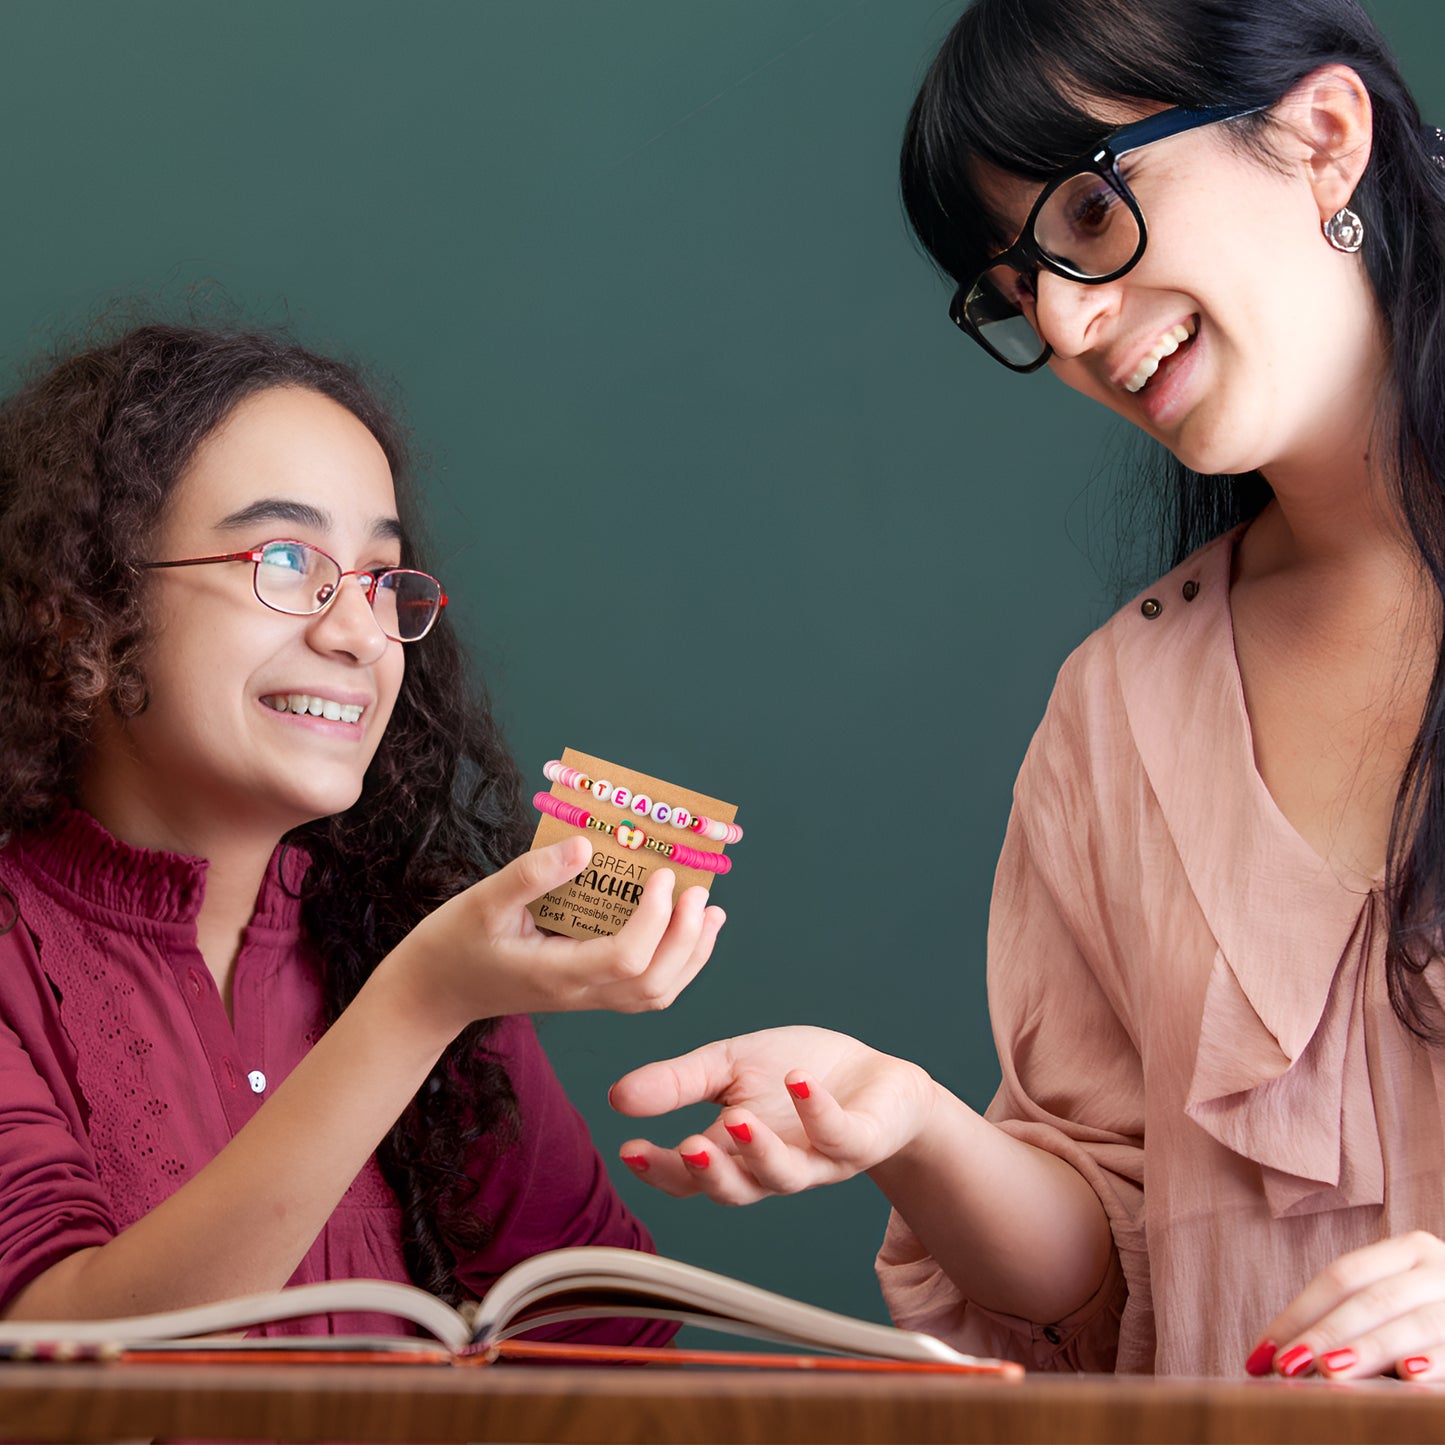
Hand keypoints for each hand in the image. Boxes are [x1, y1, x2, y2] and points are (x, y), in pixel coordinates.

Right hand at [381, 835, 724, 1037]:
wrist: (435, 991)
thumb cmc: (454, 943)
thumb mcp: (482, 901)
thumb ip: (532, 874)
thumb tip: (585, 845)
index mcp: (557, 973)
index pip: (626, 958)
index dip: (655, 919)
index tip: (663, 876)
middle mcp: (581, 993)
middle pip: (654, 983)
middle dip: (687, 937)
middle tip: (700, 890)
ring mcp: (588, 998)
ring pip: (656, 993)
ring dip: (692, 954)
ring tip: (711, 910)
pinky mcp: (589, 992)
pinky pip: (645, 990)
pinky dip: (676, 964)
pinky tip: (686, 931)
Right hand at [608, 1026, 937, 1202]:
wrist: (877, 1077)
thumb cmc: (799, 1072)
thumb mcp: (729, 1065)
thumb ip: (678, 1082)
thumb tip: (616, 1096)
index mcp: (736, 1153)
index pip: (691, 1176)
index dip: (660, 1170)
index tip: (630, 1148)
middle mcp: (775, 1167)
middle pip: (736, 1190)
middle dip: (710, 1175)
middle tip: (686, 1149)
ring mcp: (818, 1159)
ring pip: (786, 1176)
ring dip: (761, 1152)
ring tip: (738, 1120)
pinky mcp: (860, 1141)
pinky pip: (840, 1136)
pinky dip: (819, 1110)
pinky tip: (799, 1080)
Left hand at [1246, 1232, 1444, 1380]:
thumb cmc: (1434, 1314)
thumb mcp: (1397, 1300)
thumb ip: (1354, 1316)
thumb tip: (1282, 1353)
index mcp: (1409, 1250)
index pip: (1341, 1277)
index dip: (1299, 1313)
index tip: (1263, 1353)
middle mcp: (1440, 1266)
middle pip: (1370, 1299)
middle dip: (1324, 1335)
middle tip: (1287, 1367)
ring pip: (1411, 1322)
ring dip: (1369, 1350)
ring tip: (1332, 1371)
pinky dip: (1436, 1362)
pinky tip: (1410, 1375)